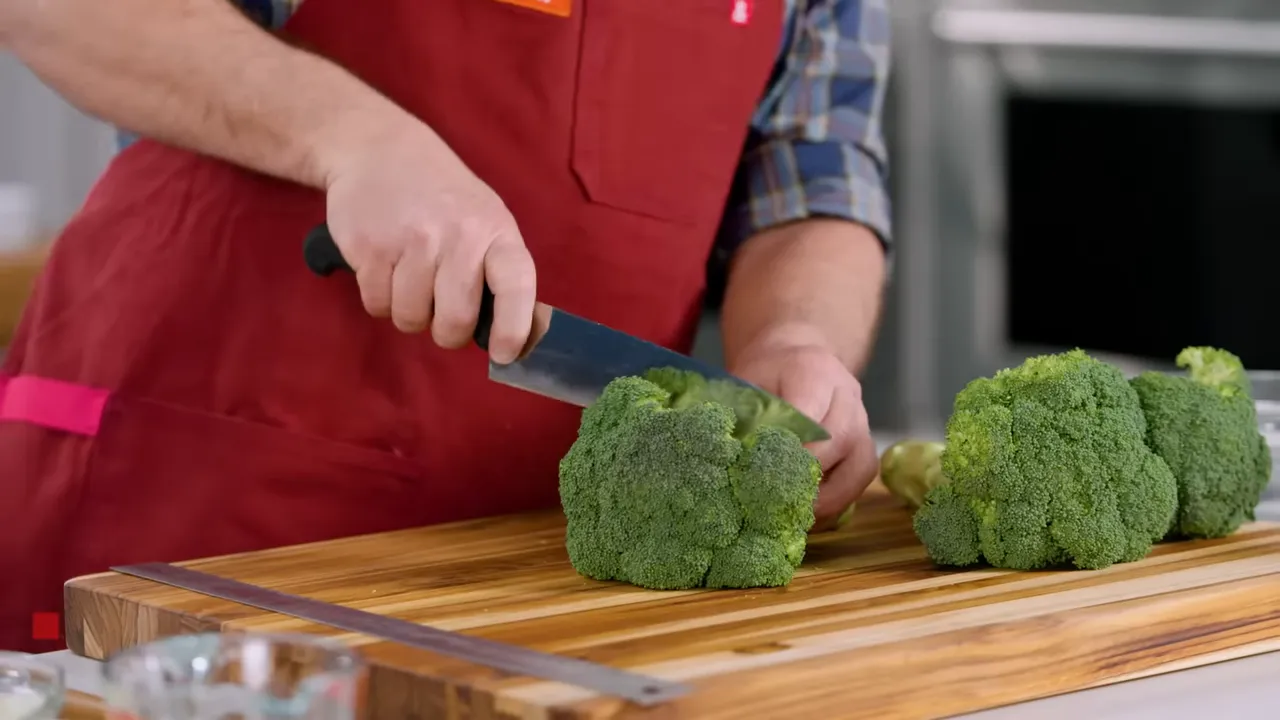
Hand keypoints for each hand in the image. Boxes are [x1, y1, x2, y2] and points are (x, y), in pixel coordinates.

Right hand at [322, 120, 535, 363]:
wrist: (378, 148)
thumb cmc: (441, 195)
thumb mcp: (483, 217)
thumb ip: (494, 269)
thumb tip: (505, 337)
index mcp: (495, 231)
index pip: (516, 285)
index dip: (514, 327)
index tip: (503, 354)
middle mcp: (458, 236)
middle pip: (454, 321)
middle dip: (445, 331)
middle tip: (440, 313)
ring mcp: (412, 241)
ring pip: (410, 318)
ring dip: (407, 312)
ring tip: (409, 277)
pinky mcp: (369, 247)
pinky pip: (376, 304)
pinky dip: (378, 298)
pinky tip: (384, 266)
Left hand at [729, 329, 879, 531]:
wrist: (792, 361)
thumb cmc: (763, 377)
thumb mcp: (745, 384)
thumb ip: (744, 417)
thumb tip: (734, 459)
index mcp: (814, 370)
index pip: (809, 413)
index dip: (788, 447)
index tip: (762, 473)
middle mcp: (847, 394)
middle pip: (839, 440)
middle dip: (805, 476)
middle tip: (772, 500)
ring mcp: (863, 421)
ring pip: (858, 466)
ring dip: (825, 497)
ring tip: (790, 512)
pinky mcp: (865, 446)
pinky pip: (859, 479)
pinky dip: (835, 500)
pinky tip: (806, 510)